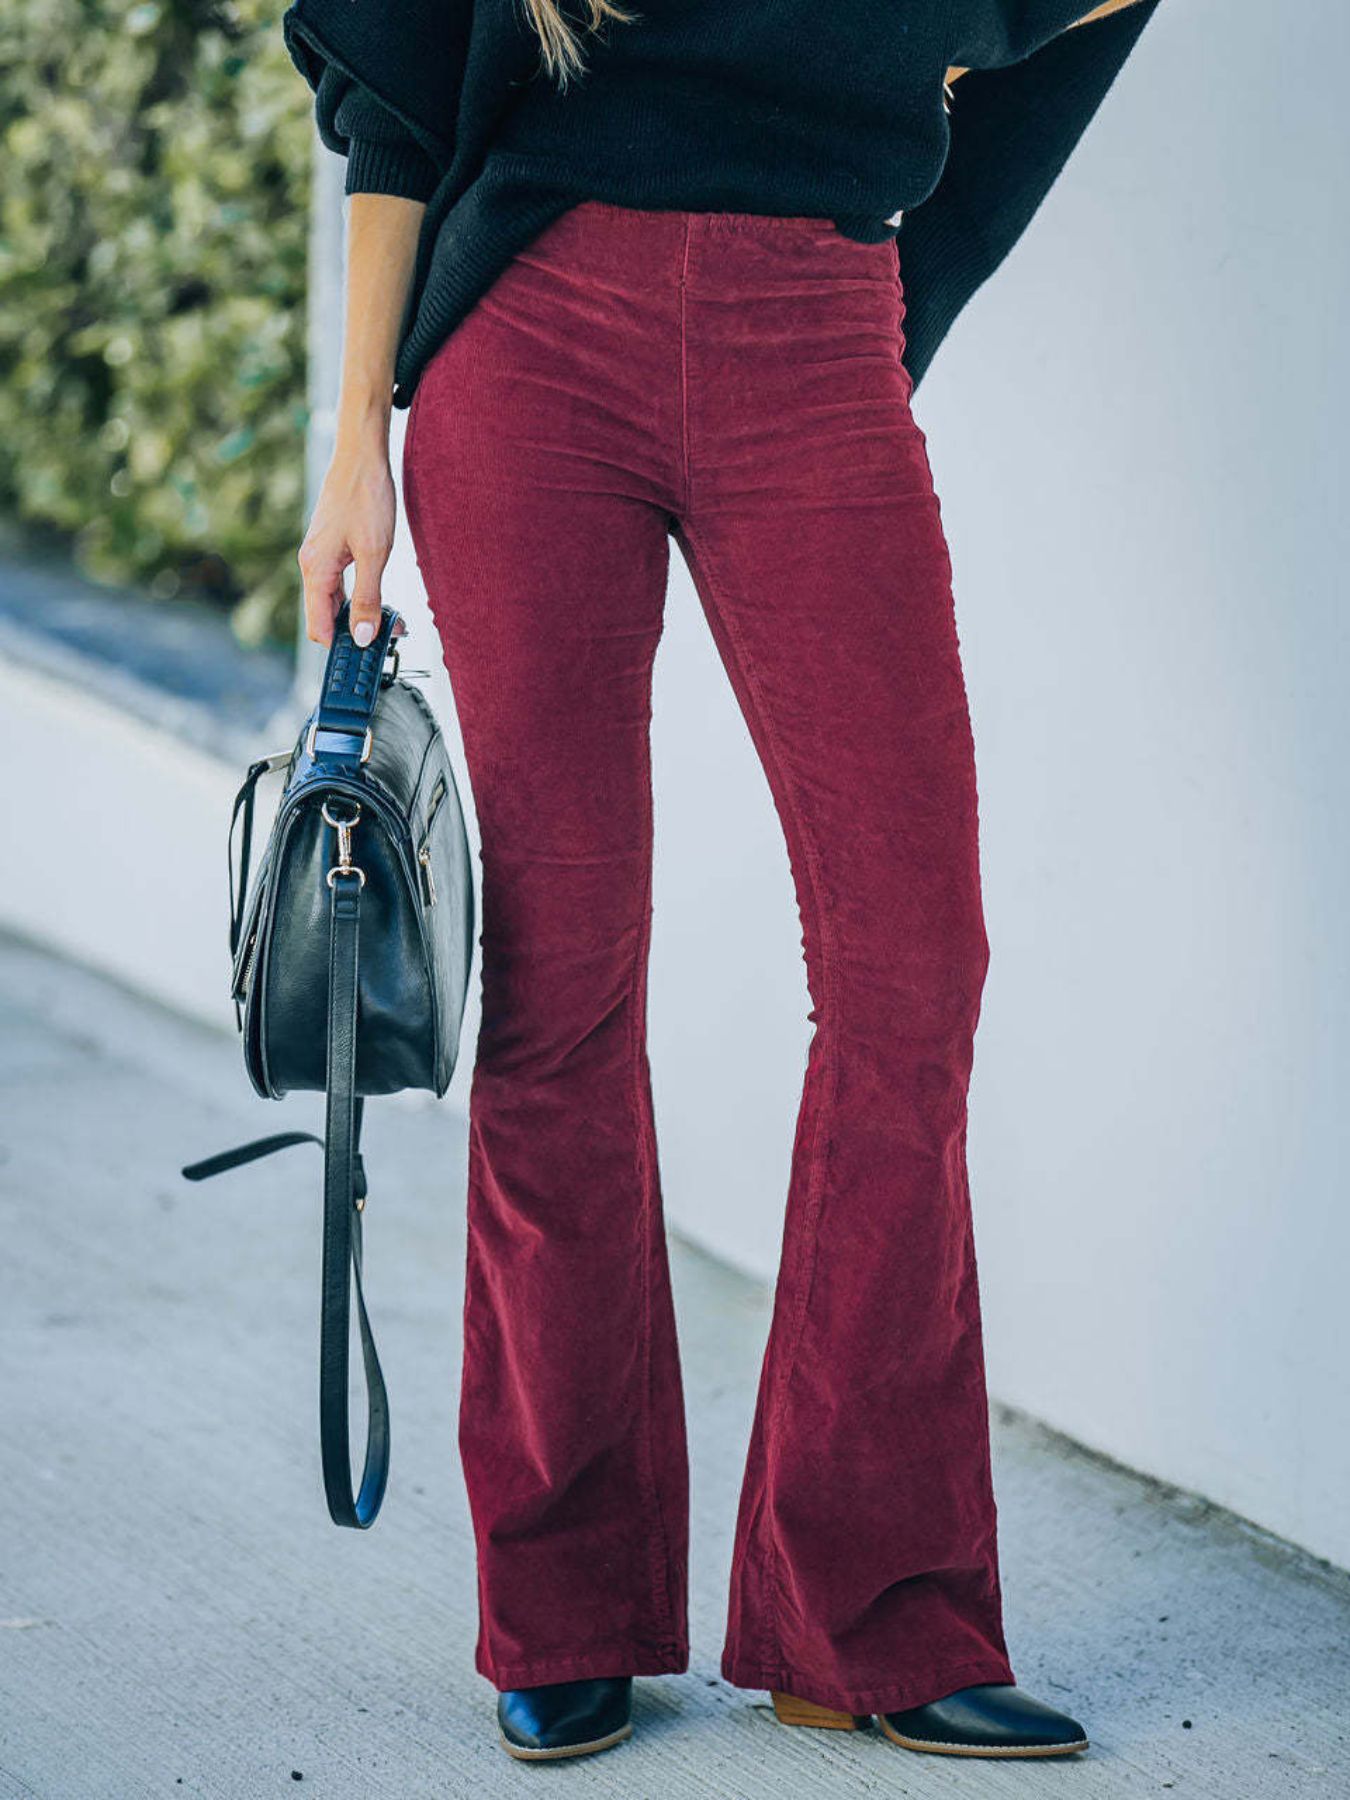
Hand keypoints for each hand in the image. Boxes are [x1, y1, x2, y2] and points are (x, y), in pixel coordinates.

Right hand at [298, 438, 407, 647]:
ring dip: (357, 614)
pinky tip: (379, 599)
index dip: (340, 646)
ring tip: (390, 622)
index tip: (365, 659)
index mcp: (316, 570)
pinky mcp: (330, 547)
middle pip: (325, 616)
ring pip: (333, 600)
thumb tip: (361, 636)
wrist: (362, 456)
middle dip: (352, 632)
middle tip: (388, 639)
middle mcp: (311, 565)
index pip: (319, 626)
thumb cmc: (367, 498)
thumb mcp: (375, 553)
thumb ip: (367, 597)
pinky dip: (357, 595)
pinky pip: (338, 583)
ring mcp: (319, 556)